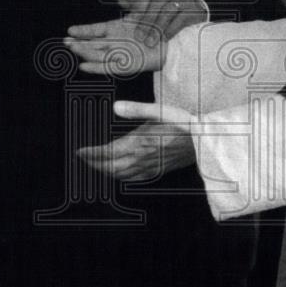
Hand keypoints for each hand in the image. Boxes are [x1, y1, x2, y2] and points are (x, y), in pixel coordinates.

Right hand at [64, 17, 164, 74]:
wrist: (172, 40)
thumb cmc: (155, 23)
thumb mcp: (142, 5)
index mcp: (115, 29)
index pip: (95, 30)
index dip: (83, 31)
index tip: (70, 30)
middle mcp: (115, 43)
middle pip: (92, 44)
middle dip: (78, 43)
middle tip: (66, 41)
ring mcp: (120, 54)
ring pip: (97, 55)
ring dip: (84, 53)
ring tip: (73, 48)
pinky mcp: (127, 66)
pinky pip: (108, 68)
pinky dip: (96, 67)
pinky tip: (84, 66)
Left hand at [76, 114, 195, 180]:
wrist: (206, 141)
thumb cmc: (185, 123)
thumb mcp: (161, 111)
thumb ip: (137, 110)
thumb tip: (116, 107)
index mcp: (140, 143)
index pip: (108, 152)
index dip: (91, 153)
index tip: (79, 152)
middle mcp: (142, 158)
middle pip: (111, 167)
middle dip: (94, 164)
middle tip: (83, 159)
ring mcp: (151, 166)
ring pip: (121, 175)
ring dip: (106, 172)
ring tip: (96, 166)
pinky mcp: (159, 170)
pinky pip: (135, 179)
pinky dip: (123, 178)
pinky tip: (121, 175)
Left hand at [113, 0, 207, 45]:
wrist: (193, 13)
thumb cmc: (165, 9)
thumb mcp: (148, 5)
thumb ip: (134, 2)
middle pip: (155, 3)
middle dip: (145, 21)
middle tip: (137, 36)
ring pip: (167, 10)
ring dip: (157, 28)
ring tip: (149, 43)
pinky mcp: (193, 10)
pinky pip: (181, 19)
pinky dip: (171, 29)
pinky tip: (164, 39)